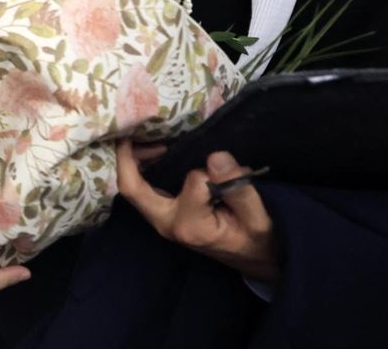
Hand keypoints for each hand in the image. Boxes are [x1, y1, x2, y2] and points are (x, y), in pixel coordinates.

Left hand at [116, 140, 279, 282]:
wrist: (252, 259)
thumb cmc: (256, 240)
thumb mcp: (257, 217)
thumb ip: (237, 188)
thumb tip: (215, 156)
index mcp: (191, 225)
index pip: (193, 182)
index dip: (211, 169)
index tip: (229, 170)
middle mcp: (167, 223)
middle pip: (131, 189)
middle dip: (131, 155)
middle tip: (145, 128)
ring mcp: (161, 220)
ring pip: (132, 188)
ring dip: (135, 160)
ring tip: (154, 137)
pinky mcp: (162, 214)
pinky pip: (141, 189)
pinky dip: (142, 167)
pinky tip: (157, 151)